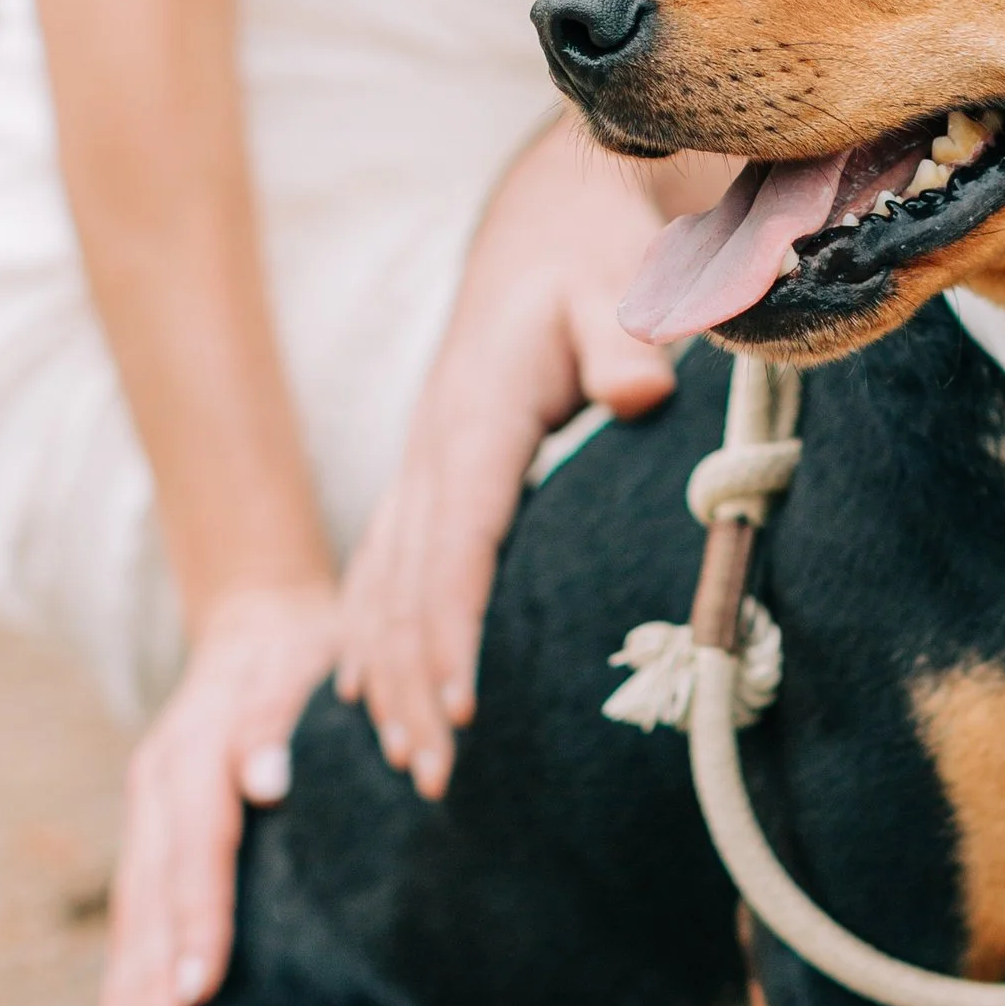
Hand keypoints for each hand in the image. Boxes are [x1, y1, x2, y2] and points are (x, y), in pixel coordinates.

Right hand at [90, 578, 340, 1005]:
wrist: (259, 622)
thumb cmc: (303, 651)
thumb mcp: (304, 661)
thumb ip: (278, 717)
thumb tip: (266, 781)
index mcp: (196, 750)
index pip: (200, 847)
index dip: (200, 918)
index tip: (201, 987)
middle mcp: (158, 786)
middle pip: (151, 894)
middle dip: (147, 981)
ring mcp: (146, 813)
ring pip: (132, 913)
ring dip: (124, 991)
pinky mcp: (150, 836)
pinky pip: (133, 914)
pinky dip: (123, 976)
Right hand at [335, 121, 685, 799]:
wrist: (553, 225)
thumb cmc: (598, 262)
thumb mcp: (620, 284)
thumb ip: (626, 338)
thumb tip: (638, 392)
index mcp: (476, 418)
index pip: (455, 544)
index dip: (449, 631)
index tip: (459, 711)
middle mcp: (433, 450)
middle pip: (405, 587)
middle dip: (411, 685)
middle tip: (433, 780)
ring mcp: (423, 465)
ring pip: (383, 586)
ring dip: (387, 676)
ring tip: (403, 765)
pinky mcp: (429, 476)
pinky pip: (383, 569)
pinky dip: (372, 636)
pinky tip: (367, 695)